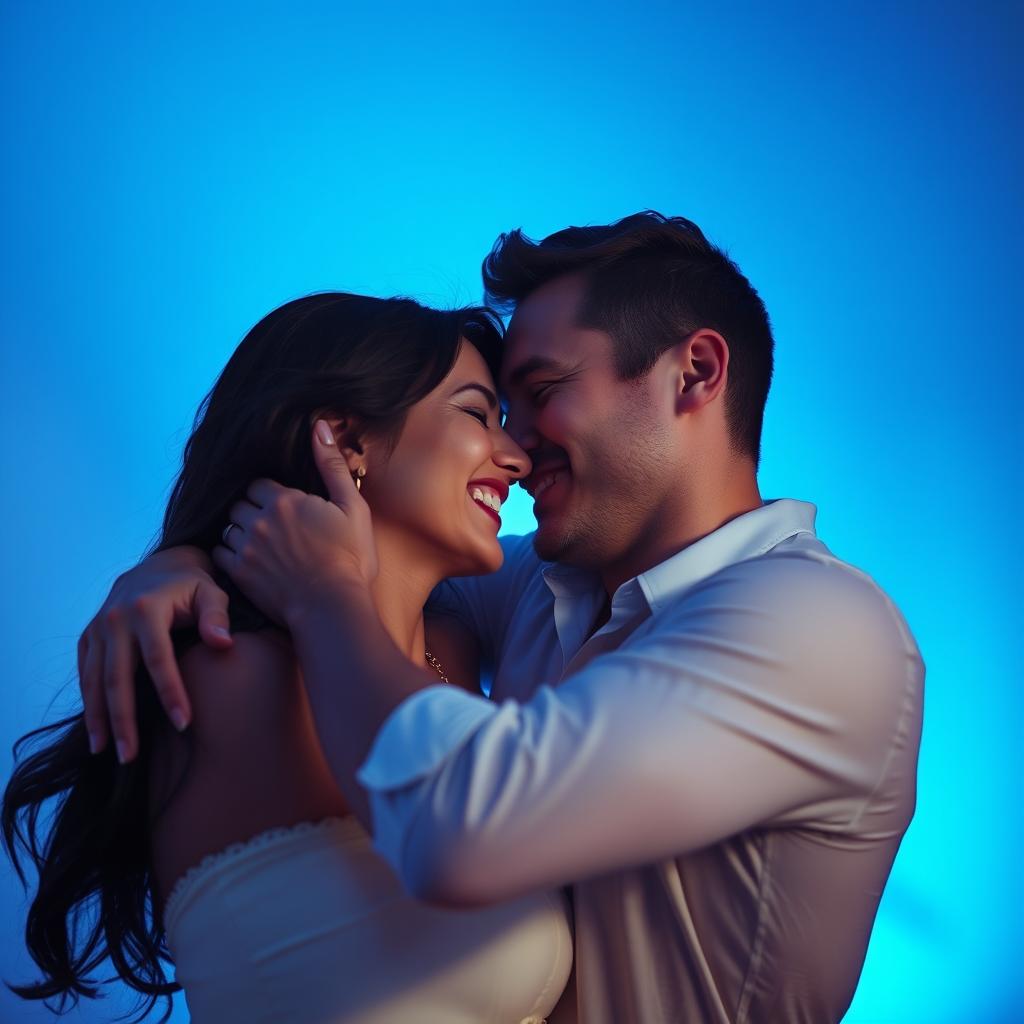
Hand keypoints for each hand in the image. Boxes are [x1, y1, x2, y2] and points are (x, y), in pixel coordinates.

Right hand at [78, 547, 232, 762]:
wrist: (159, 566)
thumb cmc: (194, 585)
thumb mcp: (212, 593)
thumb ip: (217, 617)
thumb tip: (223, 645)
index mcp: (147, 609)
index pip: (159, 660)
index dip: (171, 693)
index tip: (184, 723)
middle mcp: (115, 619)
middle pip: (117, 678)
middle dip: (123, 719)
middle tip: (130, 756)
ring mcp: (98, 627)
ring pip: (94, 680)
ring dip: (98, 718)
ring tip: (105, 751)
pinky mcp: (88, 636)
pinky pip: (85, 672)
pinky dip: (88, 700)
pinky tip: (97, 728)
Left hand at [212, 420, 377, 626]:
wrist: (332, 607)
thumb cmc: (350, 558)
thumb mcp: (353, 507)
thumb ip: (332, 466)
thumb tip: (320, 426)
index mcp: (285, 500)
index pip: (259, 484)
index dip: (271, 494)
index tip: (285, 508)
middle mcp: (259, 520)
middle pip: (240, 503)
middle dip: (252, 510)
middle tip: (272, 526)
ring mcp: (246, 547)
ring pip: (228, 527)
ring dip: (240, 531)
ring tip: (259, 542)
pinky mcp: (239, 573)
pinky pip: (219, 552)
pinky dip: (229, 553)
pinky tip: (247, 560)